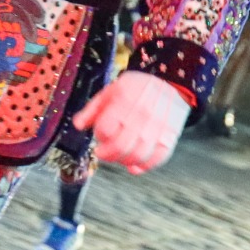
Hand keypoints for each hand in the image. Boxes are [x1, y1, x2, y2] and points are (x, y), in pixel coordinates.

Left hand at [73, 70, 191, 174]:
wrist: (171, 83)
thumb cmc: (139, 86)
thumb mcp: (112, 89)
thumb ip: (93, 108)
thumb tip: (77, 125)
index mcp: (125, 100)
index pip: (105, 128)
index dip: (98, 135)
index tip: (99, 135)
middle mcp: (142, 115)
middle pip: (119, 146)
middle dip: (106, 154)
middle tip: (103, 151)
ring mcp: (157, 128)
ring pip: (137, 156)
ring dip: (122, 161)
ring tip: (118, 156)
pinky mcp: (169, 138)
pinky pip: (155, 160)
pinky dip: (143, 166)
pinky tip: (134, 163)